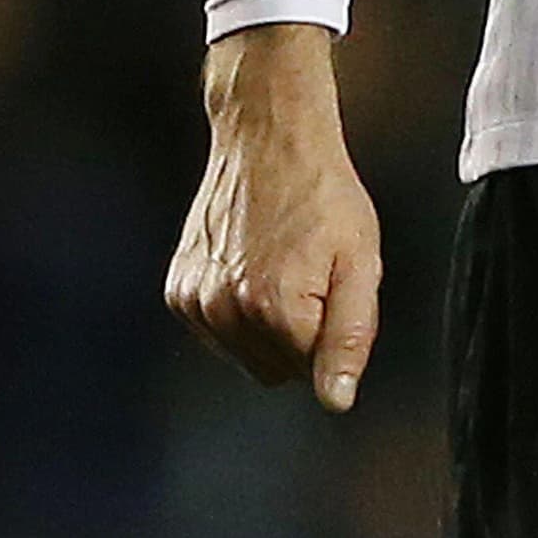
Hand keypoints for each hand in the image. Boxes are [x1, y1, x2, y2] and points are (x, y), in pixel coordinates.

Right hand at [167, 23, 383, 412]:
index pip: (310, 370)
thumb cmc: (322, 192)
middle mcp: (225, 309)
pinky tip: (251, 266)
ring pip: (244, 356)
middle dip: (298, 336)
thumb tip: (336, 399)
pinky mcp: (178, 290)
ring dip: (265, 327)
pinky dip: (236, 312)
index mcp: (274, 307)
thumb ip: (350, 337)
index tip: (331, 286)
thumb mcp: (360, 261)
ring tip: (279, 267)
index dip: (330, 331)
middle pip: (275, 370)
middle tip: (309, 277)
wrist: (268, 137)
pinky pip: (216, 333)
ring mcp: (195, 300)